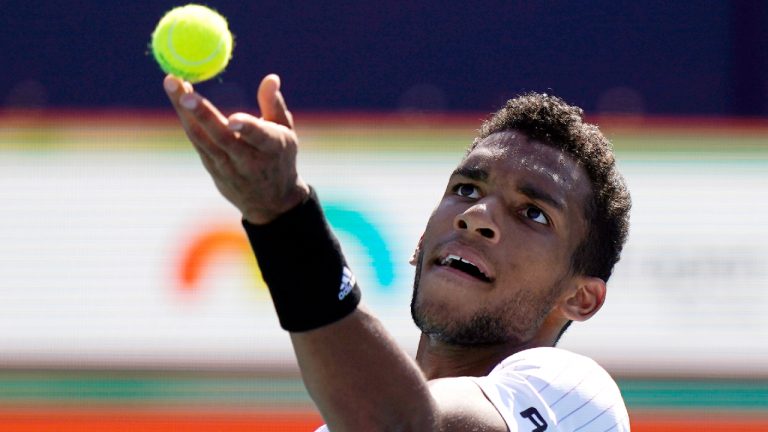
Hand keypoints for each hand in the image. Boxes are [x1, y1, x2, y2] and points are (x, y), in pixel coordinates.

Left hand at [163, 73, 309, 223]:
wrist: (270, 202)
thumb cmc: (280, 158)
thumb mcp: (286, 133)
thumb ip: (274, 105)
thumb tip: (271, 78)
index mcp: (272, 148)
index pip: (259, 137)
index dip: (246, 128)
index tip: (232, 119)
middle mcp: (248, 160)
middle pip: (221, 136)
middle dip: (202, 113)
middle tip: (185, 91)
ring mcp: (227, 166)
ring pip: (202, 137)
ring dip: (184, 111)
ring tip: (172, 82)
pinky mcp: (212, 168)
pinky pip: (197, 140)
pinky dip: (186, 118)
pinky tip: (178, 97)